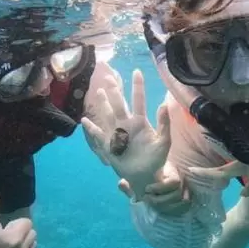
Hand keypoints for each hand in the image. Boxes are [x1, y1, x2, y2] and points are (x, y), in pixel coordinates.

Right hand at [81, 69, 171, 200]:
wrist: (146, 175)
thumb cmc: (156, 158)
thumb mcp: (163, 142)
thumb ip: (164, 124)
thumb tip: (164, 104)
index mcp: (140, 122)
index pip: (138, 100)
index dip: (137, 86)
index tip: (137, 72)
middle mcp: (126, 124)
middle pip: (119, 104)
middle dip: (114, 91)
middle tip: (109, 77)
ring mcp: (116, 134)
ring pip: (108, 115)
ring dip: (103, 104)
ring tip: (99, 92)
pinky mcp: (109, 145)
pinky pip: (98, 135)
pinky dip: (91, 128)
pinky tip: (84, 120)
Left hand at [120, 165, 191, 214]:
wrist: (157, 184)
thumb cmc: (148, 180)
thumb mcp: (139, 182)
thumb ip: (132, 185)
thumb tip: (121, 184)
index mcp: (171, 171)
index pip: (174, 182)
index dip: (160, 188)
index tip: (146, 189)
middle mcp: (181, 180)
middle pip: (176, 194)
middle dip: (160, 200)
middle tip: (146, 199)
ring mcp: (185, 190)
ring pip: (181, 202)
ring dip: (164, 205)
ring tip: (151, 204)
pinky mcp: (186, 199)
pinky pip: (183, 207)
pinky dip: (172, 209)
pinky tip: (161, 209)